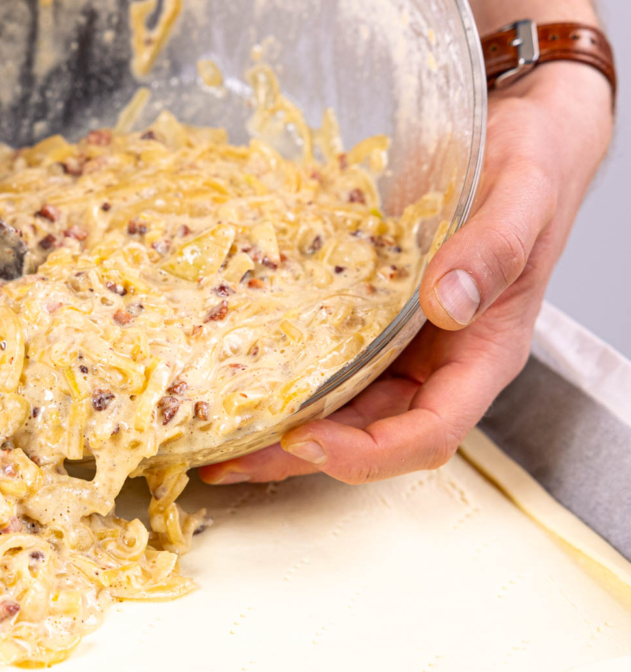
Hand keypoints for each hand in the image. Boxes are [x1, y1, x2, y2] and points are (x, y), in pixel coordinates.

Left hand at [201, 62, 613, 486]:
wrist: (518, 137)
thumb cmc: (532, 167)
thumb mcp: (525, 195)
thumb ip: (492, 249)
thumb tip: (444, 304)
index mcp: (483, 355)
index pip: (430, 433)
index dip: (369, 451)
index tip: (306, 438)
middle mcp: (440, 365)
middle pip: (370, 436)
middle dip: (300, 454)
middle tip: (226, 459)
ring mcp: (404, 348)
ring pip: (342, 409)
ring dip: (281, 430)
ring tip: (214, 439)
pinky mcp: (372, 322)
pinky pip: (327, 362)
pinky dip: (283, 377)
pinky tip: (232, 378)